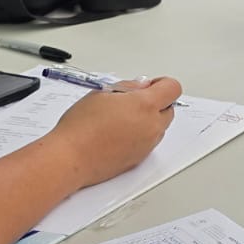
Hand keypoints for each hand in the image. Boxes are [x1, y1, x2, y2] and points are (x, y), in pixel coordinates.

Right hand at [47, 78, 181, 188]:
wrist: (70, 158)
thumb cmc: (81, 126)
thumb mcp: (102, 93)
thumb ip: (128, 87)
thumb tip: (142, 86)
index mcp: (145, 105)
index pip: (172, 88)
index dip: (162, 84)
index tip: (149, 85)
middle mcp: (152, 126)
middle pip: (168, 109)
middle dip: (155, 102)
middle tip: (131, 101)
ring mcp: (147, 145)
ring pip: (159, 127)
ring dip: (148, 119)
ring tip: (120, 118)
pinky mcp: (139, 159)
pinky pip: (149, 142)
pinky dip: (140, 135)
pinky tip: (118, 134)